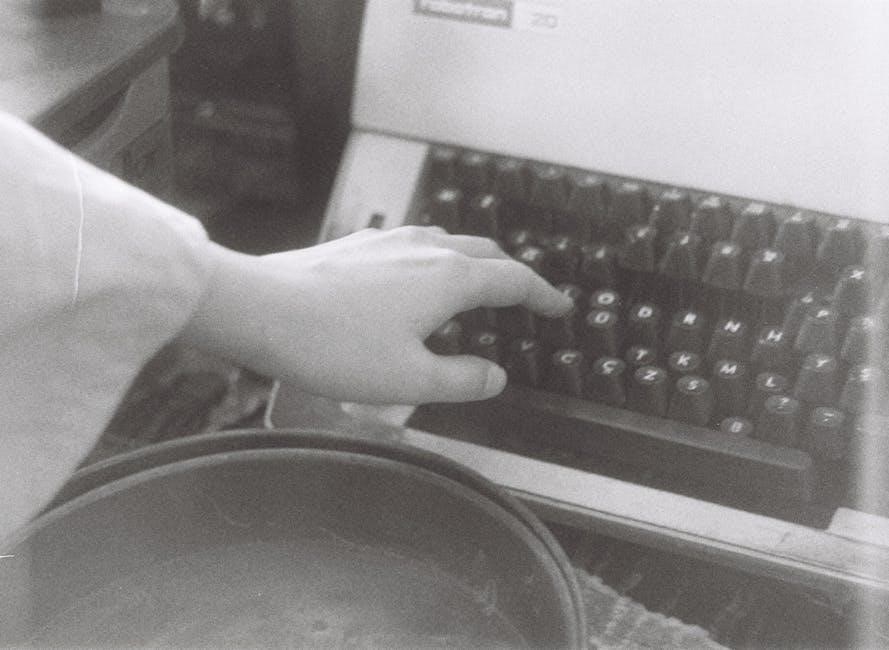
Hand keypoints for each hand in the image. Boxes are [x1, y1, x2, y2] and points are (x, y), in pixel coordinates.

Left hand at [180, 226, 571, 403]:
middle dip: (511, 274)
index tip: (560, 308)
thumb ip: (462, 380)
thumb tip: (495, 377)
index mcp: (449, 279)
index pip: (513, 280)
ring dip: (473, 262)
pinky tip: (415, 279)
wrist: (261, 308)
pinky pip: (413, 243)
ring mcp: (390, 240)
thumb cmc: (335, 347)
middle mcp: (426, 248)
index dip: (542, 295)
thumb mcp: (409, 380)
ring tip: (473, 288)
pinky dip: (435, 259)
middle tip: (523, 299)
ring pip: (449, 242)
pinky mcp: (358, 244)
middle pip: (486, 252)